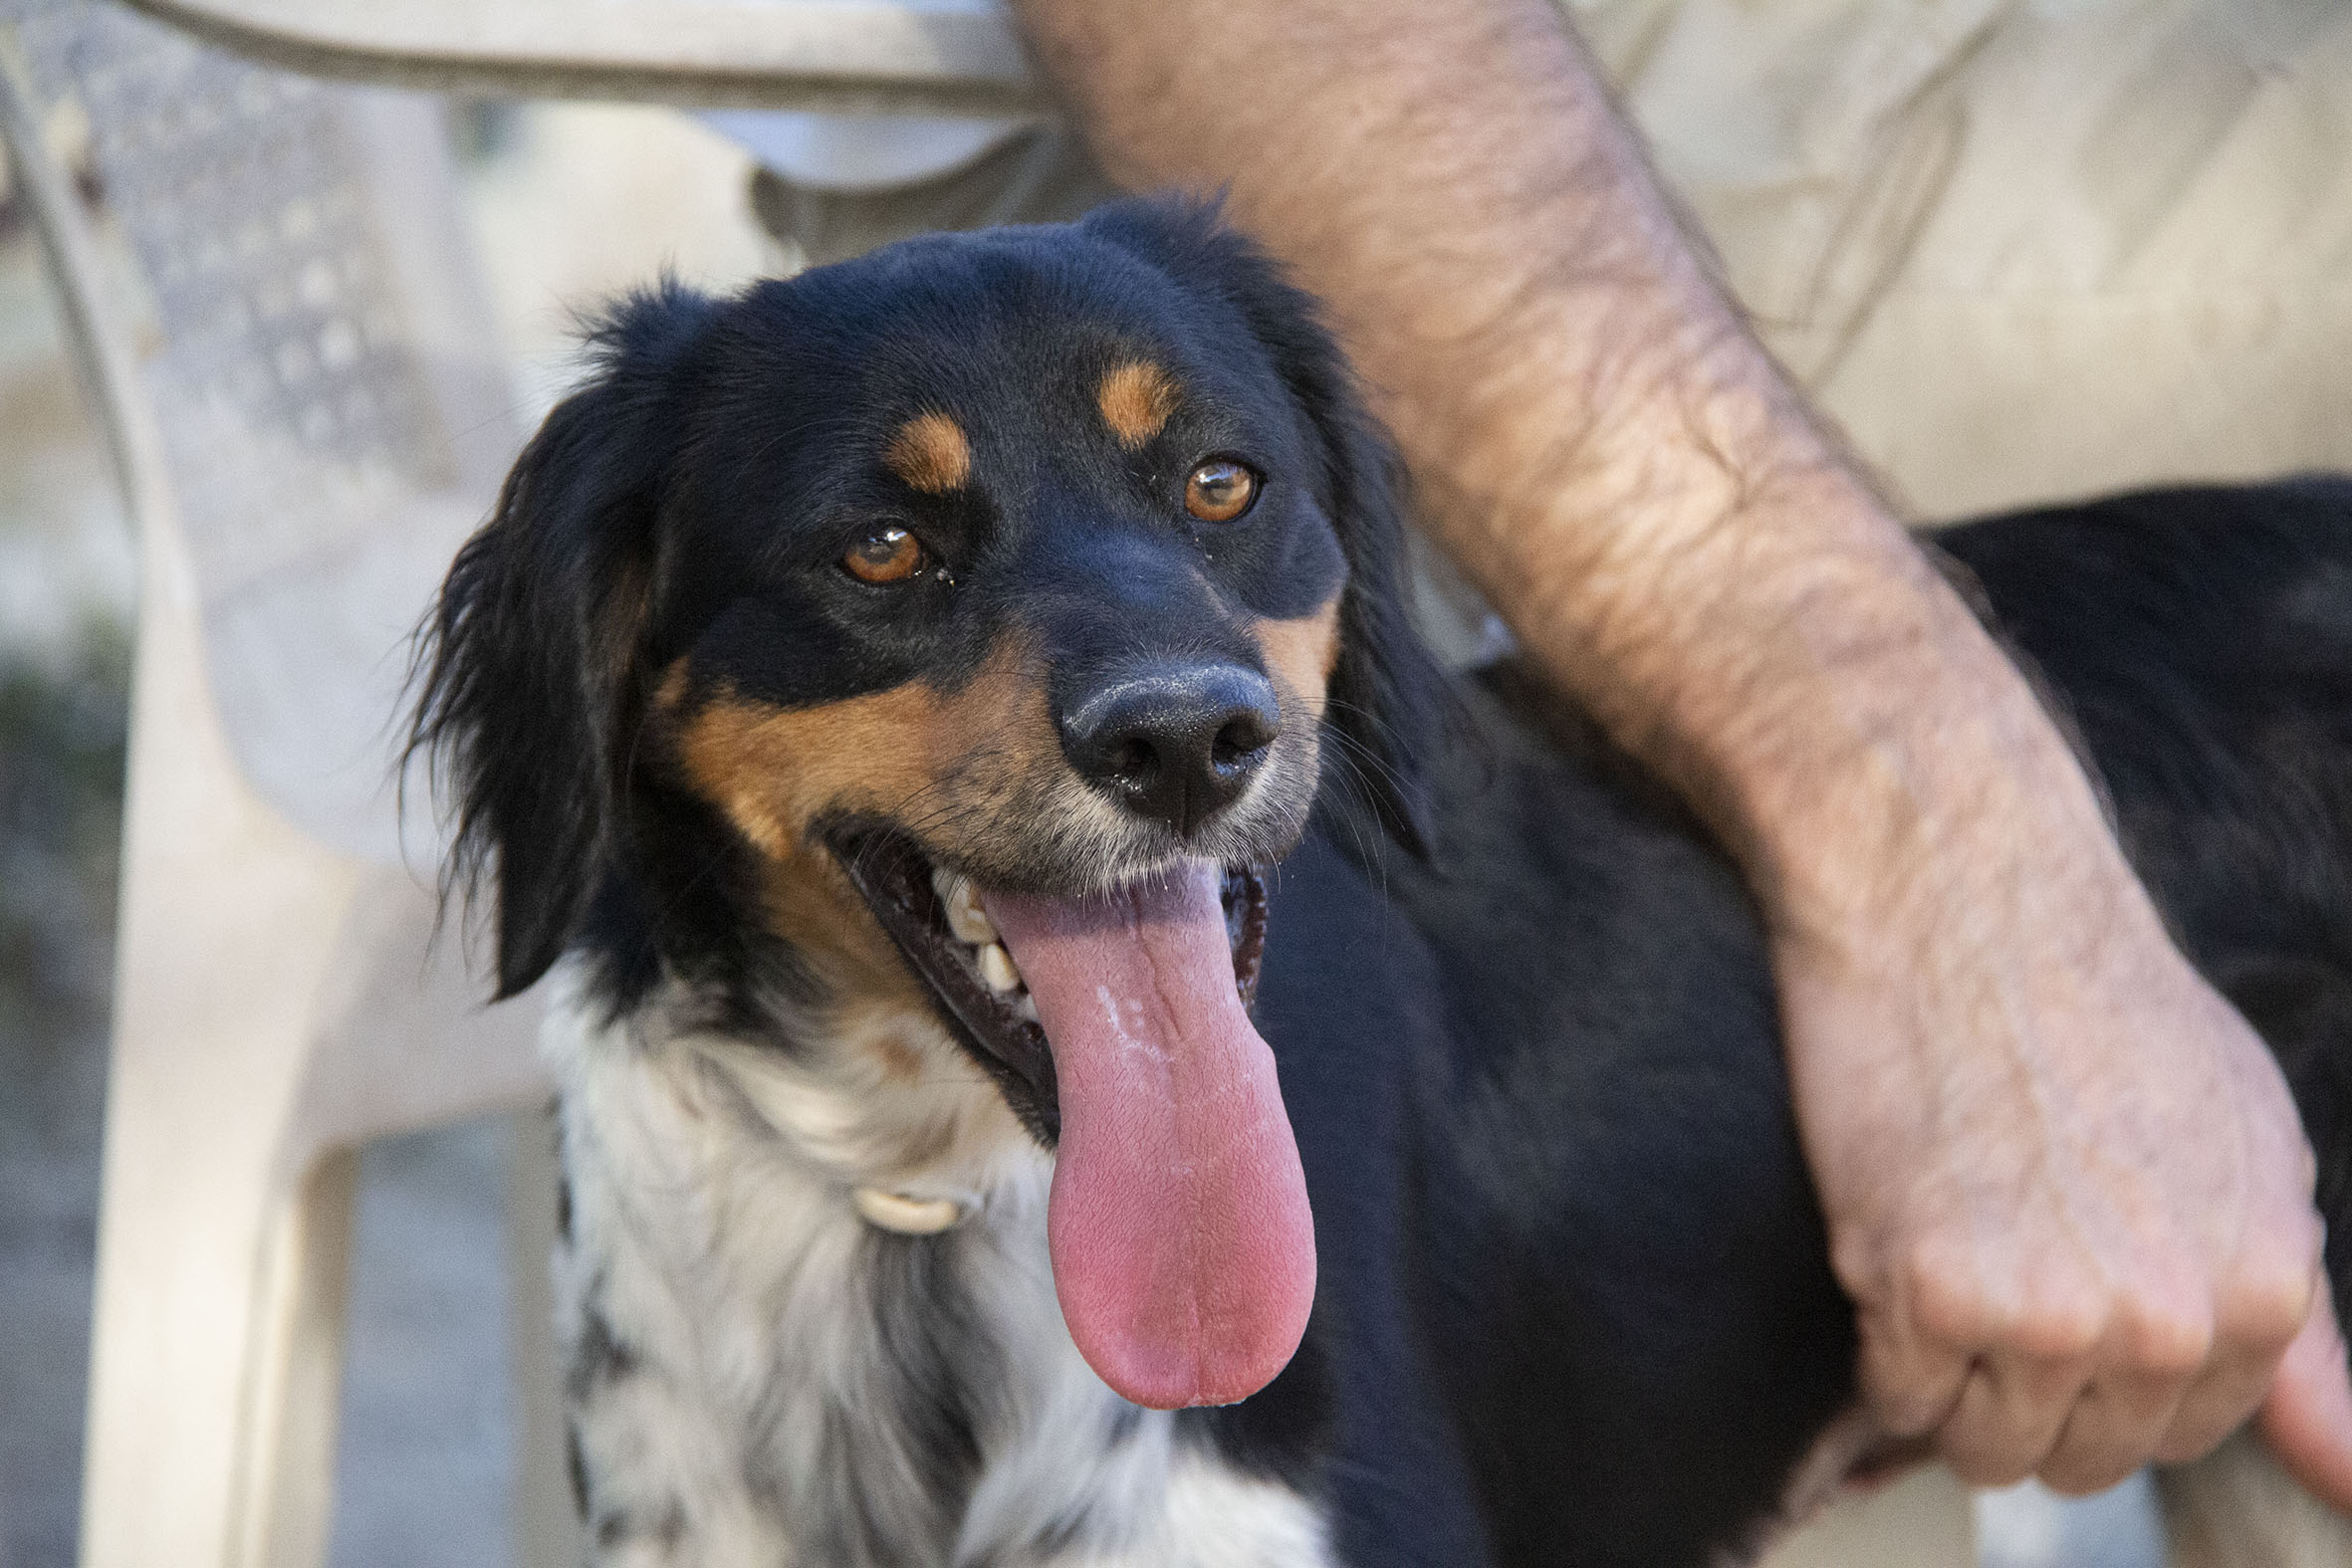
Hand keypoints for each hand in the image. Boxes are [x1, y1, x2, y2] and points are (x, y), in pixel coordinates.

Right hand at [1776, 808, 2351, 1497]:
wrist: (1952, 890)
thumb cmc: (2087, 995)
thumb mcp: (2245, 1142)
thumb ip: (2297, 1327)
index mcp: (2262, 1288)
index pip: (2184, 1432)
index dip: (2107, 1376)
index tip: (2058, 1300)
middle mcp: (2168, 1321)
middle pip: (2083, 1454)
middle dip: (2027, 1386)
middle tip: (1984, 1265)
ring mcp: (2048, 1315)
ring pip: (1984, 1445)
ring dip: (1947, 1377)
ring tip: (1934, 1255)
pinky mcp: (1925, 1292)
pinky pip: (1895, 1399)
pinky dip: (1878, 1348)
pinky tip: (1887, 1248)